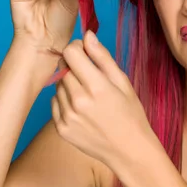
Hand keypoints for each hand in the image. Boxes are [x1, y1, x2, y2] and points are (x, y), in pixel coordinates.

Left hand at [51, 30, 153, 167]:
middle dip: (74, 66)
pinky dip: (65, 100)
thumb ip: (102, 57)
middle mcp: (79, 101)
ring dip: (69, 84)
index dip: (76, 48)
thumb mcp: (122, 82)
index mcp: (97, 86)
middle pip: (63, 67)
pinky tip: (82, 108)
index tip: (84, 53)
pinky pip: (55, 102)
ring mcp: (68, 116)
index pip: (70, 52)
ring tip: (88, 95)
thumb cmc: (130, 114)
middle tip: (90, 77)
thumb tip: (87, 35)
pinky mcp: (61, 128)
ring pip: (58, 85)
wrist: (128, 150)